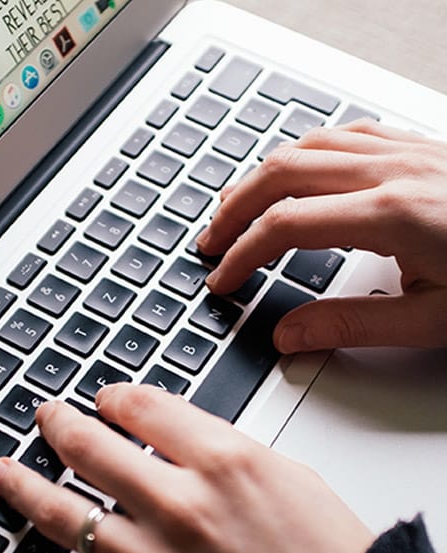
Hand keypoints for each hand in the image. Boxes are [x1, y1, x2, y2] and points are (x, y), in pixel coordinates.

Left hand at [0, 385, 372, 552]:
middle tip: (46, 417)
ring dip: (20, 487)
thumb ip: (219, 448)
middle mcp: (179, 509)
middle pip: (90, 448)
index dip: (115, 397)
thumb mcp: (288, 475)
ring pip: (62, 516)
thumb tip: (168, 433)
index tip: (108, 401)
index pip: (141, 407)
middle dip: (61, 425)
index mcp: (222, 462)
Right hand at [198, 119, 446, 351]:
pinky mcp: (423, 147)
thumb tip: (290, 334)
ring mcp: (410, 152)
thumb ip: (354, 325)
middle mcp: (397, 171)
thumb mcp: (434, 319)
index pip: (286, 225)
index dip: (242, 254)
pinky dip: (306, 152)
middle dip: (235, 208)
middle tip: (213, 239)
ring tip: (238, 204)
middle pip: (284, 171)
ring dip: (264, 175)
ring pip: (310, 144)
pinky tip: (297, 169)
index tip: (224, 278)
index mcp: (394, 214)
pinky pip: (347, 133)